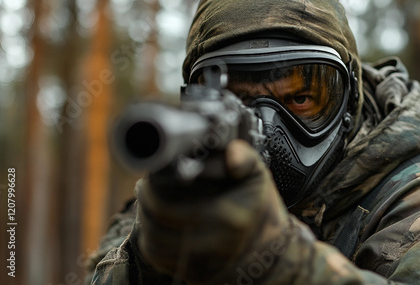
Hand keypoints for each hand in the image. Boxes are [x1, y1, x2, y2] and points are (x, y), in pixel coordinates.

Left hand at [134, 139, 297, 283]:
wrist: (268, 249)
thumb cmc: (259, 208)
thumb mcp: (258, 176)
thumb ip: (245, 157)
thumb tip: (231, 153)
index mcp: (226, 215)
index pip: (168, 204)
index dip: (152, 188)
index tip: (152, 175)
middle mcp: (212, 243)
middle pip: (156, 222)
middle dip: (145, 200)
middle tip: (145, 186)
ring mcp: (202, 263)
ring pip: (153, 241)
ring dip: (144, 219)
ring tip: (148, 202)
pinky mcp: (194, 275)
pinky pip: (158, 258)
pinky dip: (151, 239)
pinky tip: (155, 224)